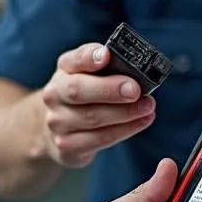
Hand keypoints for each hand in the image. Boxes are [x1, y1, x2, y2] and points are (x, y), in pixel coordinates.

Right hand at [40, 42, 155, 167]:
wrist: (62, 128)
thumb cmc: (86, 95)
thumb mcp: (91, 75)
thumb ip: (108, 67)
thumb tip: (134, 67)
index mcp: (64, 70)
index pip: (73, 59)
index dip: (89, 57)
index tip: (106, 56)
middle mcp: (54, 94)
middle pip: (78, 90)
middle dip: (110, 90)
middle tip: (135, 90)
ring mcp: (57, 122)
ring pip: (92, 117)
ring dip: (125, 113)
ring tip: (147, 107)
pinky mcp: (66, 145)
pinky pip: (99, 139)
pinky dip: (124, 130)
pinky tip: (141, 122)